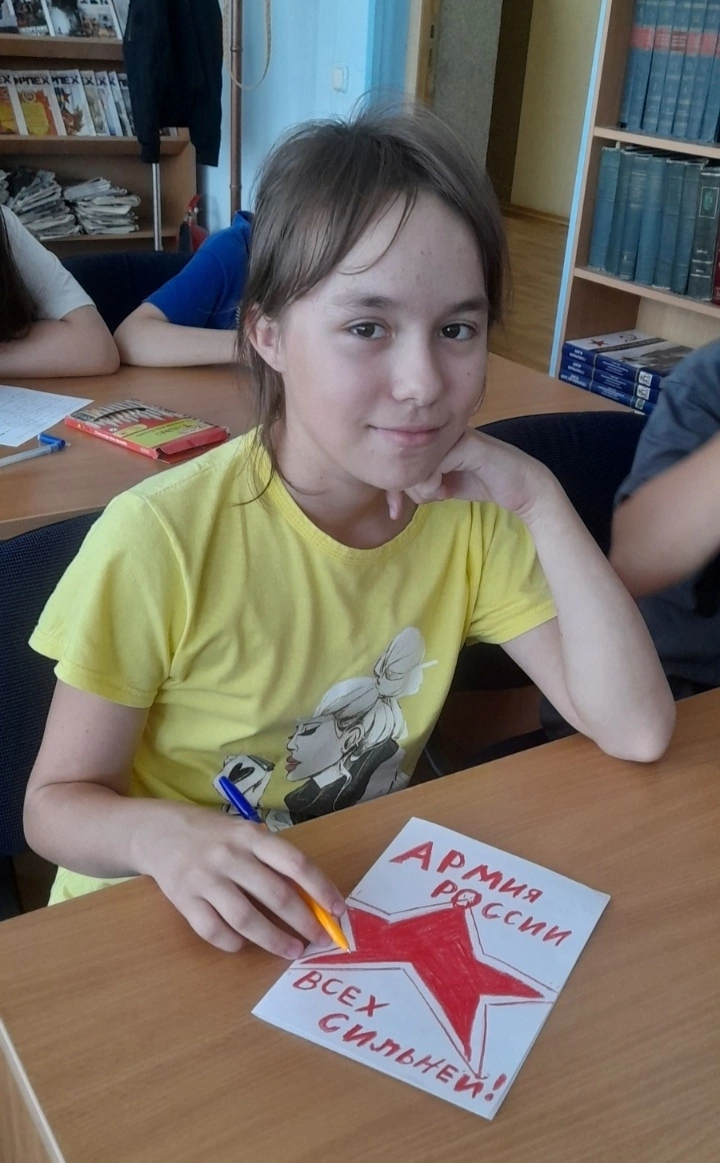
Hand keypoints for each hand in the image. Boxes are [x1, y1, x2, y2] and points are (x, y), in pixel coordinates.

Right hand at [145, 805, 345, 957]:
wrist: (158, 832)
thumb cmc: (214, 835)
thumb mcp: (246, 834)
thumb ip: (273, 860)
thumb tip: (312, 898)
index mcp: (251, 836)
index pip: (295, 863)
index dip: (321, 889)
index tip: (337, 911)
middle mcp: (229, 856)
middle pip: (275, 895)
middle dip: (303, 922)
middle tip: (320, 940)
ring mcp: (204, 879)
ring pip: (245, 919)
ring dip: (274, 940)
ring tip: (291, 950)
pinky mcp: (183, 900)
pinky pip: (213, 930)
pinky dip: (233, 943)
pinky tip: (244, 945)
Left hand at [386, 428, 555, 521]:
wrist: (519, 484)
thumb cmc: (480, 482)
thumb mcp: (441, 484)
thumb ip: (419, 481)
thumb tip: (393, 492)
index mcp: (432, 436)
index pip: (397, 457)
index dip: (393, 486)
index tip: (394, 510)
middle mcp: (438, 431)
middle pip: (401, 462)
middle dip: (409, 490)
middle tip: (429, 499)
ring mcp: (451, 434)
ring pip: (414, 465)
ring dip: (423, 490)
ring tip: (441, 494)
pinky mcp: (463, 443)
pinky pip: (431, 467)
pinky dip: (434, 485)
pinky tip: (446, 492)